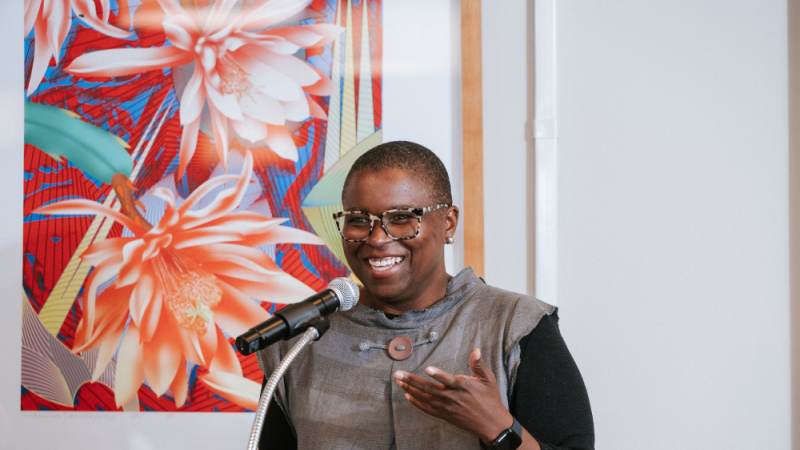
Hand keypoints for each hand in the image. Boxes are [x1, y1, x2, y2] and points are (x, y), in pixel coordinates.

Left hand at [394, 348, 513, 445]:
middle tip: (398, 374)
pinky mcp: (445, 415)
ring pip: (425, 398)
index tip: (427, 369)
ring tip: (398, 381)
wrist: (491, 423)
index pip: (448, 380)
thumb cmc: (490, 398)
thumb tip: (476, 350)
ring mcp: (447, 407)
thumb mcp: (488, 379)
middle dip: (411, 381)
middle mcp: (452, 397)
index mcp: (463, 386)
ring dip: (410, 389)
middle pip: (429, 388)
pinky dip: (417, 403)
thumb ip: (478, 364)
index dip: (438, 375)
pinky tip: (408, 396)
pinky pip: (427, 409)